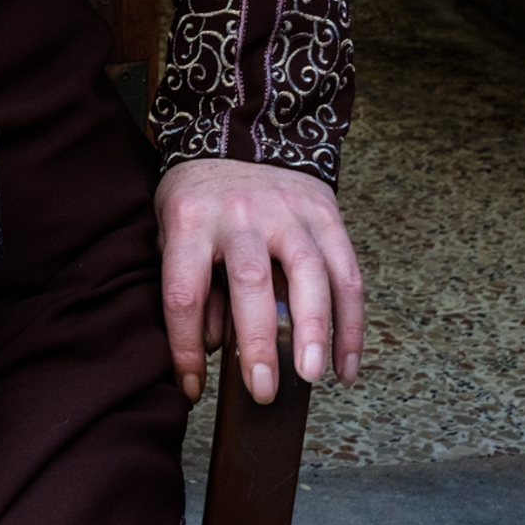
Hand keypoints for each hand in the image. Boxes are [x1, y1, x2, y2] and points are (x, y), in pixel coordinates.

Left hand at [154, 157, 363, 403]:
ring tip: (313, 376)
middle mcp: (239, 213)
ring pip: (309, 272)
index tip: (192, 390)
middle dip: (260, 342)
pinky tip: (345, 367)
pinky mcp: (324, 213)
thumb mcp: (172, 233)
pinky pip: (346, 273)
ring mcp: (287, 210)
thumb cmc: (199, 201)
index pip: (183, 292)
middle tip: (264, 390)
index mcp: (190, 220)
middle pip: (251, 281)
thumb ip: (194, 287)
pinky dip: (351, 324)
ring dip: (315, 330)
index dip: (185, 348)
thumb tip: (212, 349)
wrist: (238, 134)